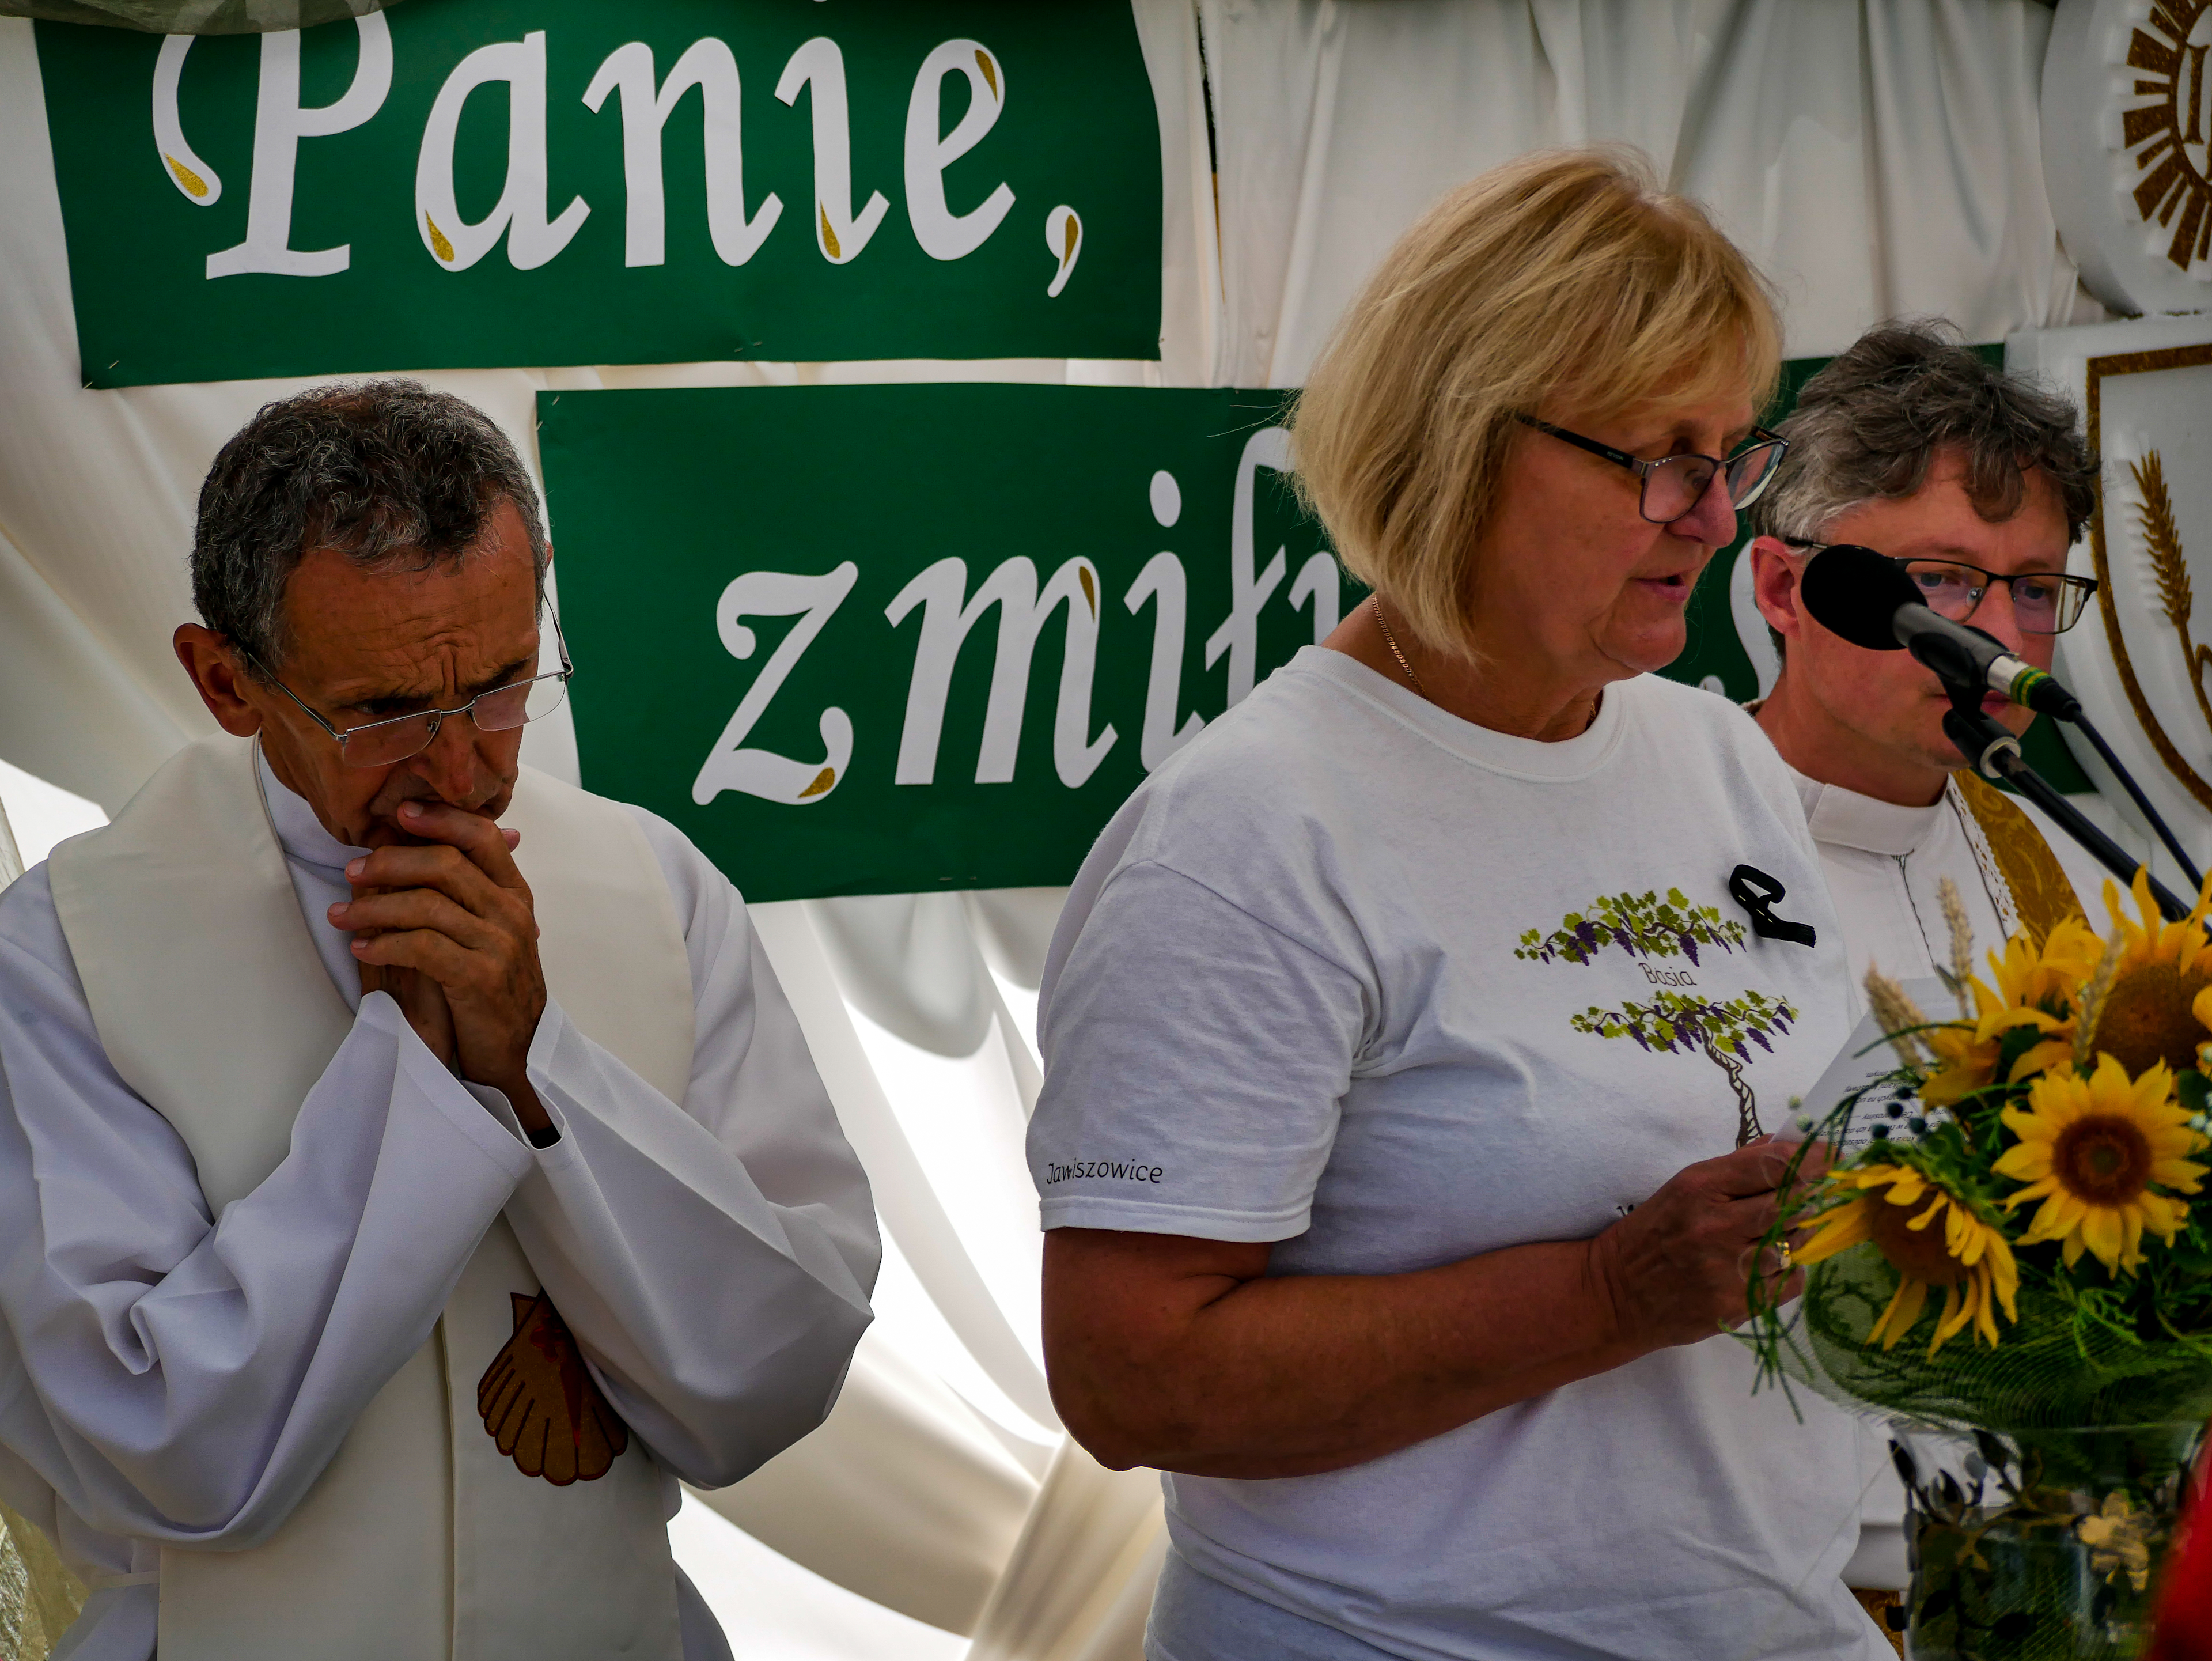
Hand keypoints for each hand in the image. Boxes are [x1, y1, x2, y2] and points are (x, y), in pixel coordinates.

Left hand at [333, 802, 550, 1131]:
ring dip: (374, 907)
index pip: (482, 837)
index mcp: (516, 895)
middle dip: (390, 863)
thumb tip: (438, 851)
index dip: (439, 819)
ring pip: (427, 905)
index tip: (399, 813)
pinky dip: (384, 944)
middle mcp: (512, 913)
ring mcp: (499, 945)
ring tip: (341, 916)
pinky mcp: (479, 978)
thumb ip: (475, 893)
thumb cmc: (496, 989)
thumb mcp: (496, 933)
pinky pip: (422, 947)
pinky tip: (360, 947)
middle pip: (446, 864)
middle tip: (352, 872)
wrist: (521, 1052)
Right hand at [1587, 1136, 1828, 1348]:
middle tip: (1817, 1193)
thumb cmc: (1654, 1233)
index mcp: (1699, 1187)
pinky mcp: (1736, 1304)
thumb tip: (1784, 1143)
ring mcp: (1727, 1268)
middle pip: (1791, 1203)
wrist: (1618, 1293)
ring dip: (1798, 1235)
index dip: (1810, 1159)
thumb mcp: (1684, 1187)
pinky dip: (1789, 1271)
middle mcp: (1714, 1225)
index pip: (1771, 1165)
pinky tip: (1767, 1265)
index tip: (1831, 1156)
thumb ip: (1735, 1167)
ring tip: (1780, 1232)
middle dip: (1811, 1195)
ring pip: (1796, 1243)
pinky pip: (1790, 1282)